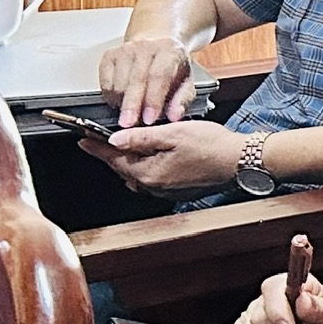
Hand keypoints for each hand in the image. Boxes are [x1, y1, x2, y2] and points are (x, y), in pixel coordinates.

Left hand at [82, 119, 246, 193]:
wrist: (240, 161)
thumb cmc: (212, 146)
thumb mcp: (173, 133)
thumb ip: (141, 137)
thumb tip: (115, 139)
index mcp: (148, 173)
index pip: (114, 158)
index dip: (97, 147)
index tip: (82, 140)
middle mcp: (153, 186)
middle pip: (123, 168)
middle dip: (112, 154)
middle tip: (101, 141)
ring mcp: (166, 190)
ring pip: (137, 174)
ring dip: (130, 160)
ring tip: (128, 146)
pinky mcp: (177, 189)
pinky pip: (152, 178)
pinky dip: (146, 167)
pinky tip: (153, 157)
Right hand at [97, 36, 197, 127]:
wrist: (159, 43)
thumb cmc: (172, 66)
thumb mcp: (185, 82)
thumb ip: (182, 100)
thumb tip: (175, 116)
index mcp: (169, 51)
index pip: (159, 75)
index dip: (153, 100)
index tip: (149, 119)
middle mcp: (146, 47)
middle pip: (136, 79)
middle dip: (131, 106)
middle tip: (128, 126)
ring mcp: (125, 50)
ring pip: (118, 83)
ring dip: (122, 103)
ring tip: (131, 113)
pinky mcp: (109, 56)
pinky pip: (105, 83)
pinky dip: (110, 97)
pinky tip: (121, 101)